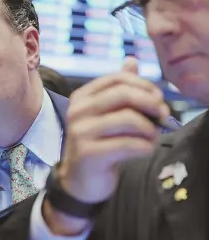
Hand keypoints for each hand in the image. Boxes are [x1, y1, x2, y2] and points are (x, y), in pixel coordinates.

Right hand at [45, 57, 169, 233]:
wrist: (80, 179)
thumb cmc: (98, 143)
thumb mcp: (105, 113)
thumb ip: (118, 88)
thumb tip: (131, 60)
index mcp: (81, 97)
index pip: (117, 79)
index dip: (143, 85)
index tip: (158, 99)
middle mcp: (77, 111)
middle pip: (123, 95)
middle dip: (151, 103)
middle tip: (163, 116)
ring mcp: (80, 132)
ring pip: (129, 119)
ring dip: (150, 129)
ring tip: (152, 137)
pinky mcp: (88, 153)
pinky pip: (129, 144)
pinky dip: (145, 146)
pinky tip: (144, 149)